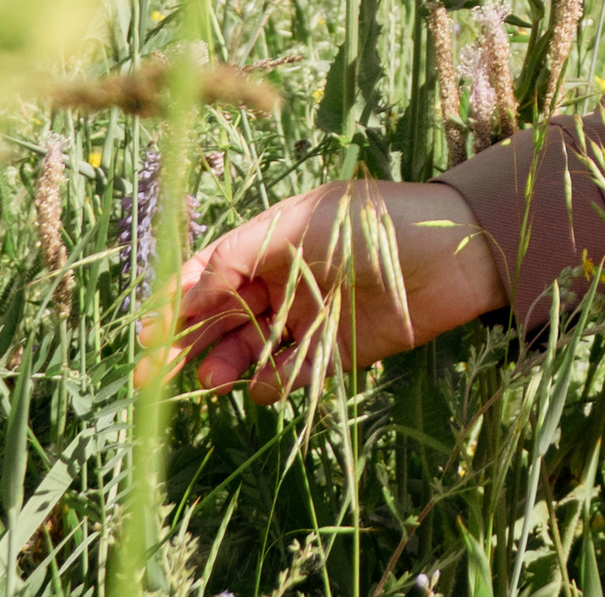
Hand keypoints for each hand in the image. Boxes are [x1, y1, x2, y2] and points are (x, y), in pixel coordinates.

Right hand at [148, 179, 507, 402]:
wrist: (458, 252)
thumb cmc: (380, 222)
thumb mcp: (305, 224)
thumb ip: (242, 254)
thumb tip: (190, 289)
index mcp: (274, 242)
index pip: (210, 273)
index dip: (176, 300)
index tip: (146, 329)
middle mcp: (285, 282)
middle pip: (219, 318)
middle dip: (182, 344)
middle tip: (150, 374)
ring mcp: (308, 318)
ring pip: (247, 351)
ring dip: (224, 365)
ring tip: (215, 377)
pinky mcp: (335, 352)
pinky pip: (288, 375)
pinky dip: (271, 383)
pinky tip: (267, 381)